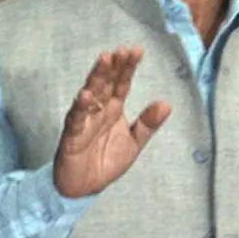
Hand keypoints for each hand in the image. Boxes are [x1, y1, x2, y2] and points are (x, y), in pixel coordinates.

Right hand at [53, 47, 171, 198]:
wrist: (85, 188)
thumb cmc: (106, 161)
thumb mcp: (134, 143)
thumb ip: (148, 124)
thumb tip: (167, 103)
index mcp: (113, 109)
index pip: (121, 84)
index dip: (128, 68)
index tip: (136, 50)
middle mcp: (98, 111)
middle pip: (106, 83)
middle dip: (113, 66)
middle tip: (120, 50)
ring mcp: (84, 121)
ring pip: (90, 95)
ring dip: (96, 77)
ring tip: (104, 60)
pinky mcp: (72, 136)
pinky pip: (76, 120)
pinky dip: (80, 108)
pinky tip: (85, 95)